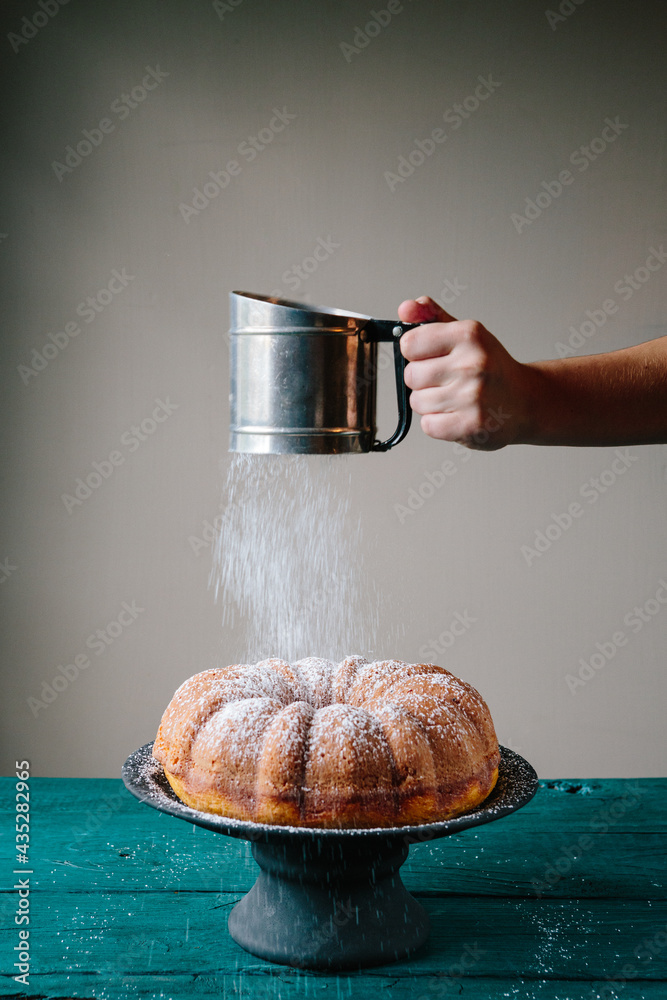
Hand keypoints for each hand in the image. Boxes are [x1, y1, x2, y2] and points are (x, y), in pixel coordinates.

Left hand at [397, 296, 532, 449]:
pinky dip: (437, 424)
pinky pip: (428, 425)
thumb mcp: (466, 334)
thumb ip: (431, 318)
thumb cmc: (492, 368)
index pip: (409, 343)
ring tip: (454, 398)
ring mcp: (472, 396)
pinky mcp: (470, 424)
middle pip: (410, 375)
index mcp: (469, 335)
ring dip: (430, 403)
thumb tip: (406, 308)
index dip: (415, 352)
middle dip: (422, 380)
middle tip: (447, 380)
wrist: (525, 401)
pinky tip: (456, 414)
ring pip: (417, 402)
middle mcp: (472, 364)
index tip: (430, 356)